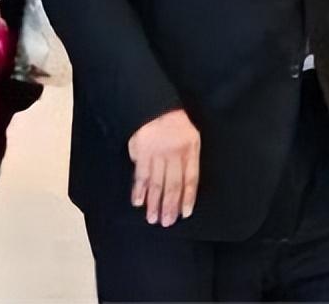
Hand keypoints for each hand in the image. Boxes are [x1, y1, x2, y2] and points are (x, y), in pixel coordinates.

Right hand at [128, 108, 199, 226]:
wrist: (154, 105)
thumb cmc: (175, 122)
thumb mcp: (191, 136)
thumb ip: (189, 159)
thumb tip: (185, 186)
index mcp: (190, 149)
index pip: (190, 178)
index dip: (188, 197)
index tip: (184, 213)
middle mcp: (174, 153)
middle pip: (173, 185)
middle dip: (169, 206)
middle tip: (166, 223)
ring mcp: (157, 153)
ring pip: (157, 183)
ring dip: (154, 202)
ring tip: (152, 218)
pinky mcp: (142, 152)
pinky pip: (141, 175)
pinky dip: (139, 190)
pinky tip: (138, 202)